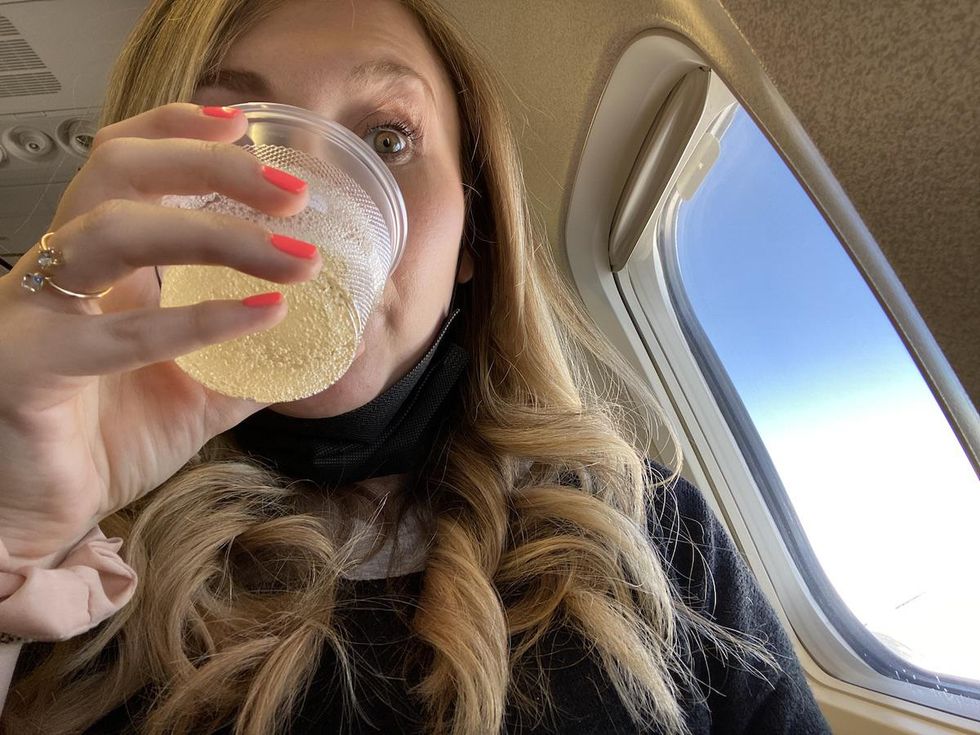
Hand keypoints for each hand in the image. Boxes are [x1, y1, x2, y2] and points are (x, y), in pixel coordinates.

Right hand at [0, 103, 320, 561]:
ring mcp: (34, 313)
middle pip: (118, 173)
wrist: (31, 520)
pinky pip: (114, 332)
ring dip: (214, 232)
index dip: (174, 130)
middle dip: (209, 166)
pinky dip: (195, 321)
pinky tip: (262, 313)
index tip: (242, 123)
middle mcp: (62, 275)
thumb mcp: (192, 395)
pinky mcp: (24, 367)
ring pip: (112, 230)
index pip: (123, 166)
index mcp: (97, 269)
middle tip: (293, 192)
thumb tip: (320, 344)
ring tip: (294, 255)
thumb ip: (246, 363)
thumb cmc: (98, 445)